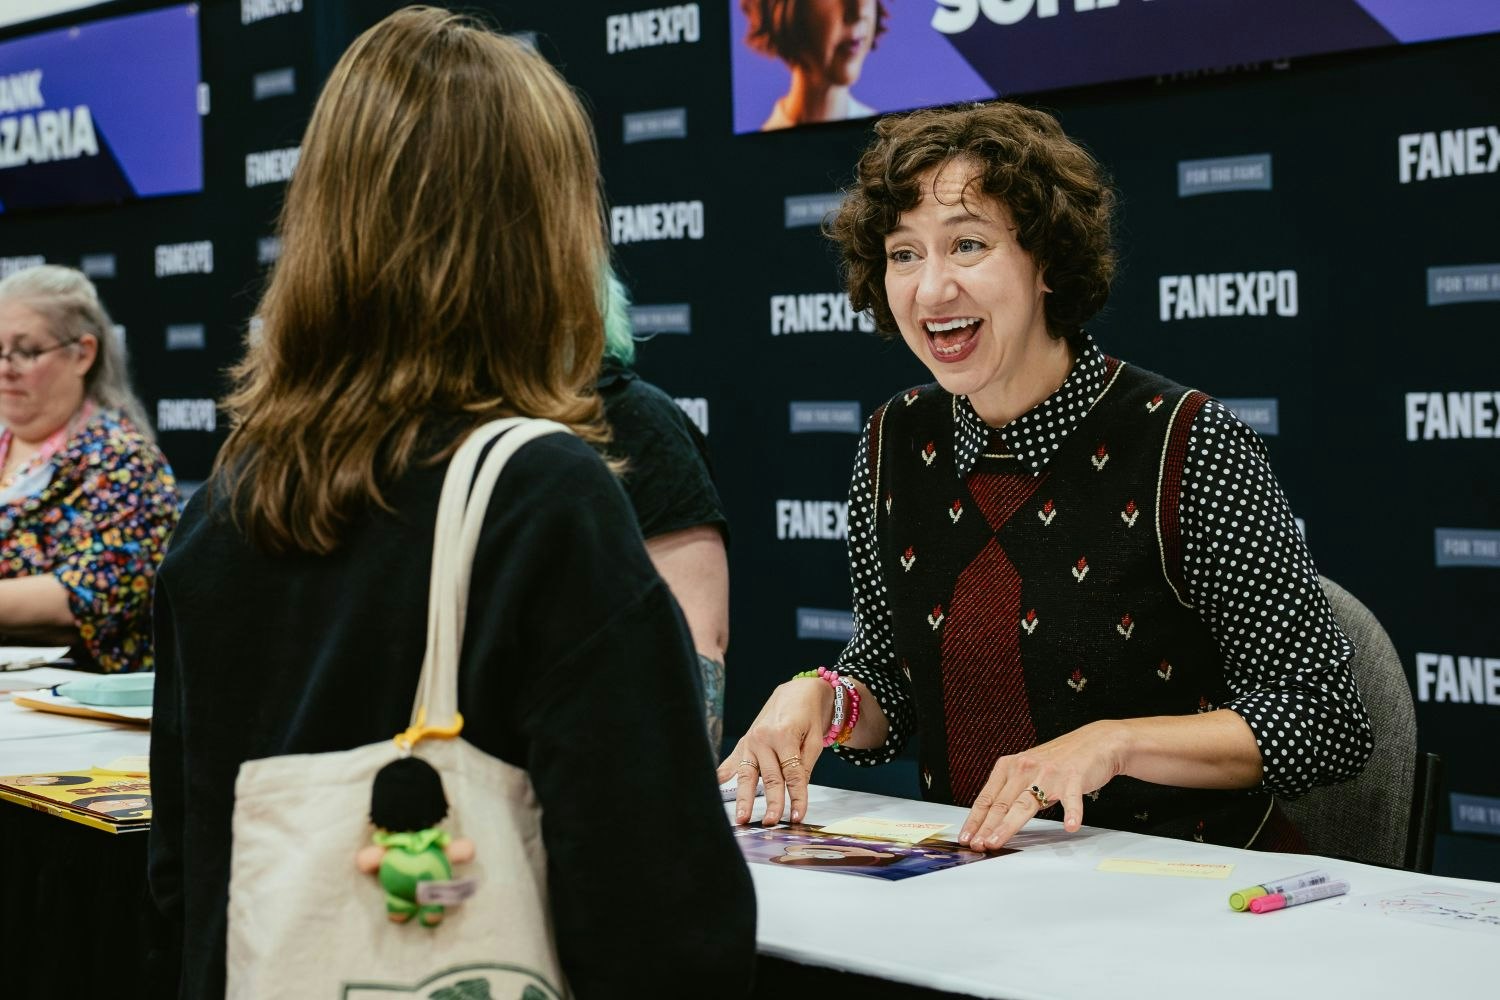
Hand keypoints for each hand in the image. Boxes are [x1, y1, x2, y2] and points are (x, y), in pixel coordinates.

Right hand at [716, 677, 833, 826]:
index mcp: (784, 735)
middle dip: (770, 802)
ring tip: (742, 818)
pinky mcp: (743, 743)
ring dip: (744, 798)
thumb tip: (796, 791)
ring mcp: (750, 740)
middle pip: (768, 777)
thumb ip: (804, 765)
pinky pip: (732, 762)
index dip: (797, 797)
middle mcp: (763, 738)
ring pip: (747, 774)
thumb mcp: (814, 739)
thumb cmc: (808, 716)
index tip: (797, 816)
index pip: (792, 774)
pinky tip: (715, 788)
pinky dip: (723, 776)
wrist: (796, 692)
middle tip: (770, 823)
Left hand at [959, 720, 1126, 851]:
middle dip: (985, 827)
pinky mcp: (1073, 777)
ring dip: (1008, 825)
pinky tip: (1069, 826)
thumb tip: (992, 817)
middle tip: (975, 845)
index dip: (975, 819)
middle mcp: (1025, 768)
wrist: (1095, 741)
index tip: (966, 837)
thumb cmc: (1060, 759)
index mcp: (1011, 766)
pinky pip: (1071, 799)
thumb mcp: (1028, 769)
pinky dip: (1071, 813)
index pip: (987, 797)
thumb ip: (1012, 789)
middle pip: (1001, 803)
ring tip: (997, 841)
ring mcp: (1049, 774)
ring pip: (1025, 804)